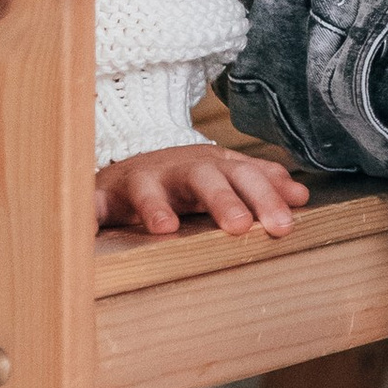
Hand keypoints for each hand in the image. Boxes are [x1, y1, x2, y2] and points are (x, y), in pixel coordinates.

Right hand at [94, 143, 311, 240]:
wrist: (135, 157)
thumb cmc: (188, 176)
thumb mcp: (227, 173)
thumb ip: (262, 182)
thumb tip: (301, 196)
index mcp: (213, 167)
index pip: (245, 177)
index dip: (265, 198)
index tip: (284, 225)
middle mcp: (178, 170)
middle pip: (204, 178)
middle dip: (223, 200)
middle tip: (241, 227)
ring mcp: (141, 180)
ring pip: (147, 188)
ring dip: (155, 206)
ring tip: (165, 227)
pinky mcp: (105, 194)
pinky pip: (93, 203)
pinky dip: (87, 213)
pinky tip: (86, 230)